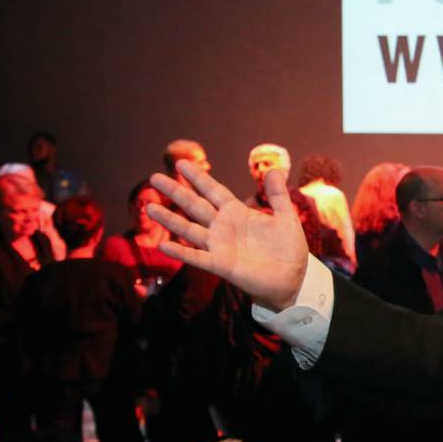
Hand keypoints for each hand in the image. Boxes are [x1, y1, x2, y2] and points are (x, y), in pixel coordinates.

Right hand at [148, 163, 307, 309]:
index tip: (181, 163)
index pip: (214, 191)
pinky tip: (164, 245)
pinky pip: (197, 257)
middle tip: (154, 178)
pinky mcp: (220, 265)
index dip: (198, 178)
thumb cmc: (288, 248)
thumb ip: (278, 196)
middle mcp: (223, 227)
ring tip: (150, 206)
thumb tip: (274, 170)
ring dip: (170, 219)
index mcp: (237, 213)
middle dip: (176, 192)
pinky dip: (181, 252)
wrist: (292, 277)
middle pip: (195, 206)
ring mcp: (219, 246)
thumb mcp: (286, 218)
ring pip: (189, 229)